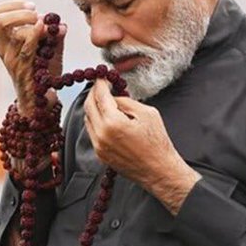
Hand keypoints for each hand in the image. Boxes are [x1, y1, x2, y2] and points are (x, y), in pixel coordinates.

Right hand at [0, 0, 64, 118]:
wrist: (39, 101)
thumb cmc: (42, 73)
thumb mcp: (50, 49)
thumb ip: (55, 36)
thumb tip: (61, 25)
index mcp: (4, 40)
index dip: (12, 5)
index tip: (32, 7)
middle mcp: (3, 49)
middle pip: (0, 20)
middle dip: (21, 12)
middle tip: (37, 15)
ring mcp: (10, 61)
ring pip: (15, 32)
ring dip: (32, 23)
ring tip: (45, 27)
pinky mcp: (21, 71)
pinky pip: (26, 48)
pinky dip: (36, 35)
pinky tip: (45, 31)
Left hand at [82, 80, 199, 213]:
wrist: (157, 169)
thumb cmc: (157, 141)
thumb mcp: (147, 113)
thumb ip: (126, 103)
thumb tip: (114, 97)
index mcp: (113, 122)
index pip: (100, 97)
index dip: (100, 84)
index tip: (101, 76)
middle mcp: (101, 134)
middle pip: (89, 107)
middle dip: (93, 94)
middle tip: (100, 86)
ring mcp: (99, 146)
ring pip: (88, 120)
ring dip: (93, 107)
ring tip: (103, 100)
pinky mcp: (100, 154)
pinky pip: (92, 132)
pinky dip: (95, 121)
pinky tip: (105, 116)